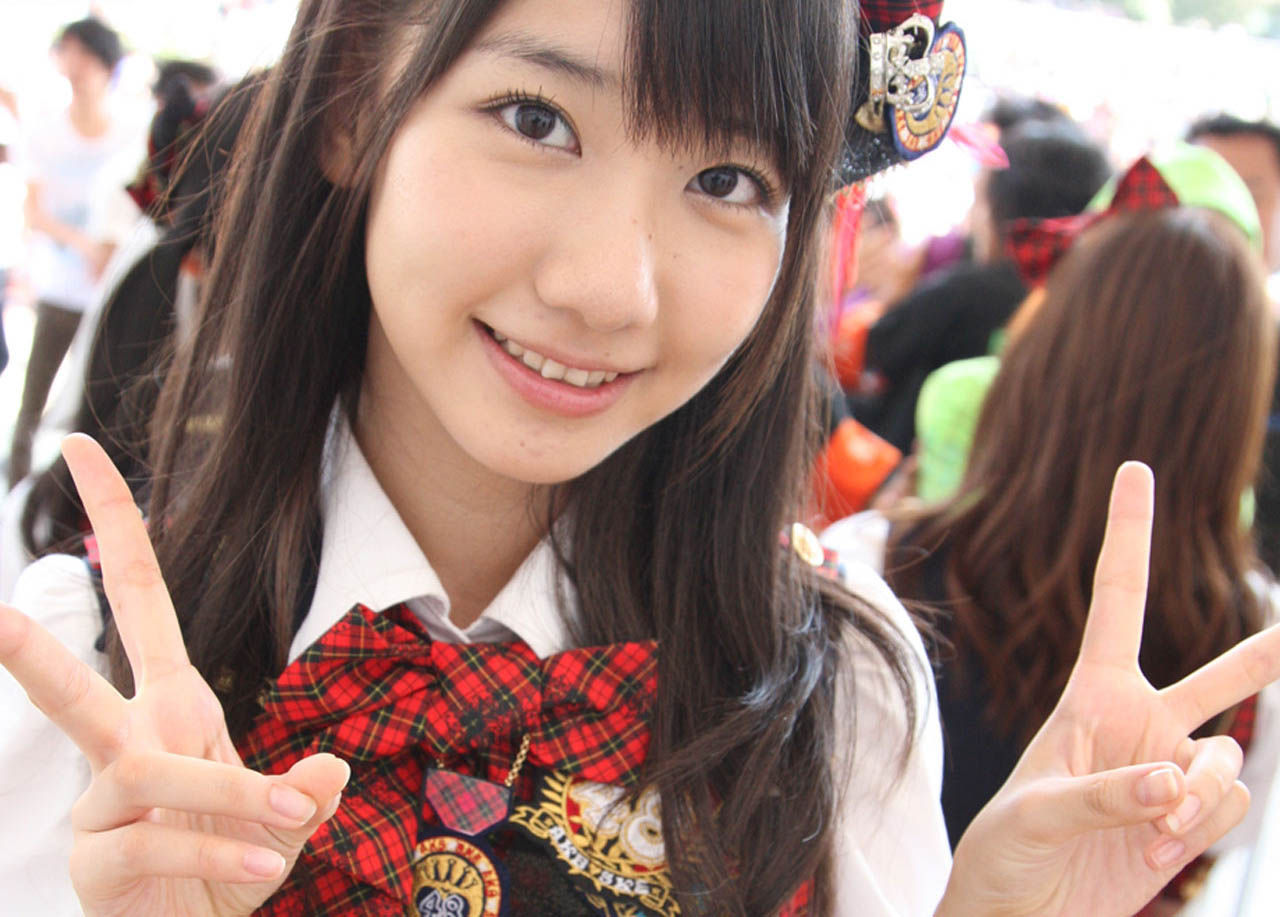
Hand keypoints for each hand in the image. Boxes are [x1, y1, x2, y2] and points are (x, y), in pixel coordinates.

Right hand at [0, 435, 350, 916]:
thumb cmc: (230, 865)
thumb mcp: (283, 822)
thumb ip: (302, 793)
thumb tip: (328, 772)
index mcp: (172, 707)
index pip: (141, 602)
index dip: (117, 527)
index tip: (80, 451)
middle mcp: (128, 745)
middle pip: (73, 689)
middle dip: (27, 648)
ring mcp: (102, 806)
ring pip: (150, 775)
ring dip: (230, 794)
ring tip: (285, 824)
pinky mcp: (96, 860)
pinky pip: (159, 841)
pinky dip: (222, 851)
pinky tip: (261, 870)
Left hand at [941, 462, 1279, 915]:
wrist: (1020, 911)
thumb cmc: (1006, 849)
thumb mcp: (1034, 814)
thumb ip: (1104, 794)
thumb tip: (1171, 779)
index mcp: (1091, 694)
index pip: (1116, 601)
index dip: (1129, 533)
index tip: (1137, 469)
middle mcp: (1141, 723)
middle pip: (1223, 675)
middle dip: (1267, 653)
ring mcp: (1172, 771)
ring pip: (1230, 759)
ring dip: (1201, 794)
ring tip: (1152, 825)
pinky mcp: (1189, 820)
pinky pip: (1231, 806)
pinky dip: (1204, 826)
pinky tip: (1160, 847)